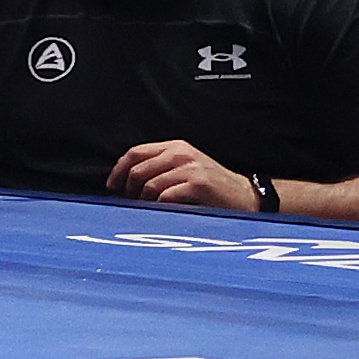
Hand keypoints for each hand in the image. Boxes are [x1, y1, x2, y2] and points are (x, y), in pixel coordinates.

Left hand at [106, 138, 264, 213]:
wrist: (246, 196)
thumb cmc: (211, 187)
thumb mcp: (184, 168)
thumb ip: (158, 167)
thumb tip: (123, 181)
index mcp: (175, 147)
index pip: (134, 153)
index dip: (118, 170)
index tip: (112, 186)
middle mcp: (181, 153)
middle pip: (138, 170)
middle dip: (129, 189)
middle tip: (130, 203)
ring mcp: (190, 168)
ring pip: (149, 185)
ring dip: (144, 201)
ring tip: (149, 208)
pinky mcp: (197, 184)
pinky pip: (165, 196)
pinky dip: (159, 206)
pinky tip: (164, 211)